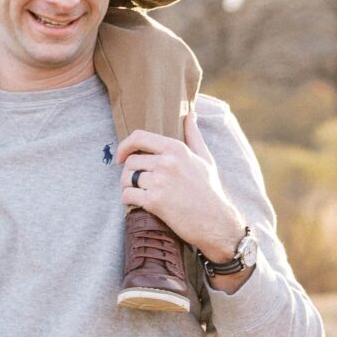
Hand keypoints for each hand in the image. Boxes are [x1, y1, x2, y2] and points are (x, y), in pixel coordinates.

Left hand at [117, 114, 250, 276]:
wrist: (216, 222)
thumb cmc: (210, 191)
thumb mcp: (205, 159)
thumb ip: (194, 136)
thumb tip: (190, 114)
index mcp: (176, 149)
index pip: (139, 137)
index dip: (124, 146)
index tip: (120, 156)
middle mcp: (167, 163)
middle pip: (131, 161)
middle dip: (128, 172)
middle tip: (135, 183)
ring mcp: (160, 182)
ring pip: (127, 179)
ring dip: (127, 187)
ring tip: (136, 193)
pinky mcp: (154, 202)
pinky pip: (127, 196)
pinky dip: (128, 200)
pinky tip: (137, 204)